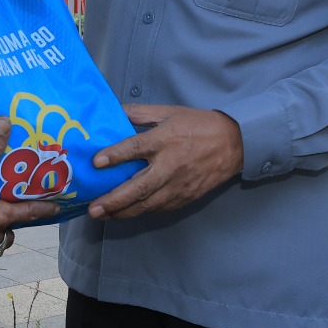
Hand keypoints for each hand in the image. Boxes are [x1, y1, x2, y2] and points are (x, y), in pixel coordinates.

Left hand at [85, 106, 243, 220]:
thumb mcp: (169, 112)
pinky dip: (142, 212)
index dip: (115, 155)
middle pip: (139, 187)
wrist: (234, 143)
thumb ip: (140, 113)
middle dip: (114, 200)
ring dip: (124, 212)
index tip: (96, 163)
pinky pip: (160, 208)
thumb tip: (114, 111)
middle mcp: (170, 165)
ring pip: (148, 204)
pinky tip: (128, 212)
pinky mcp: (186, 197)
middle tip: (94, 209)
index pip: (136, 148)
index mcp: (165, 139)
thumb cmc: (199, 125)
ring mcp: (179, 185)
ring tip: (104, 216)